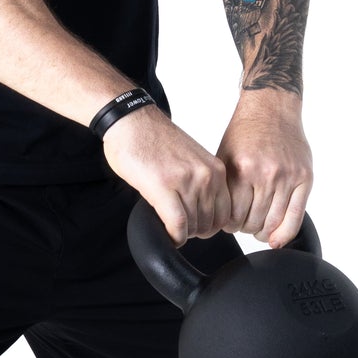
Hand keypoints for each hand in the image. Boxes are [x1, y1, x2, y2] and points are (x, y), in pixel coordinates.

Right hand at [100, 104, 231, 245]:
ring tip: (171, 228)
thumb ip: (201, 183)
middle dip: (195, 231)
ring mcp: (186, 181)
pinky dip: (174, 236)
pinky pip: (177, 224)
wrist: (132, 121)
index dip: (210, 226)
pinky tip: (168, 236)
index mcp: (215, 169)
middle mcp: (206, 175)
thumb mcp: (192, 161)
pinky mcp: (163, 187)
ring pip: (194, 226)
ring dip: (183, 234)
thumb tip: (202, 213)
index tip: (196, 226)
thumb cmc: (154, 140)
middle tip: (180, 228)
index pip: (226, 213)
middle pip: (210, 223)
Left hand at [214, 90, 313, 247]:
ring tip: (258, 227)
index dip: (229, 225)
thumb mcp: (224, 157)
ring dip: (264, 232)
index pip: (233, 216)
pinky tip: (276, 239)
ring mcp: (288, 176)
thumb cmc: (245, 133)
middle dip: (245, 228)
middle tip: (244, 224)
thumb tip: (222, 222)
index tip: (229, 224)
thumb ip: (225, 188)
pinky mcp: (305, 178)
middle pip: (253, 222)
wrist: (272, 109)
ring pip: (274, 223)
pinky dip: (285, 234)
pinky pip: (296, 217)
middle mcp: (266, 174)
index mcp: (242, 169)